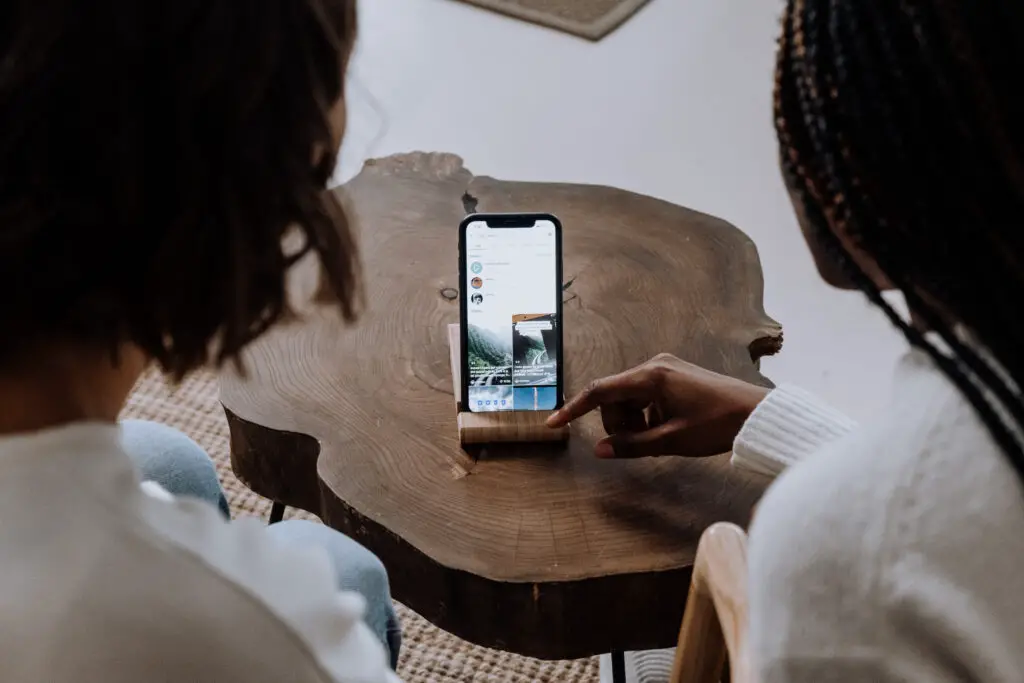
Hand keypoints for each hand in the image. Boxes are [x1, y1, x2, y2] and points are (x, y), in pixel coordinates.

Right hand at [547, 354, 769, 458]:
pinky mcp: (674, 375)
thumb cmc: (717, 426)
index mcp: (651, 377)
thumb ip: (632, 445)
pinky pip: (645, 397)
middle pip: (614, 397)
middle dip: (618, 424)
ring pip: (629, 399)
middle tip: (641, 445)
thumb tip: (600, 450)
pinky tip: (667, 429)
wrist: (756, 414)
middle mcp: (654, 366)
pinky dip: (646, 415)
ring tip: (660, 438)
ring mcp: (664, 368)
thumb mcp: (672, 441)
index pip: (600, 391)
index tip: (553, 423)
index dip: (573, 408)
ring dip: (633, 422)